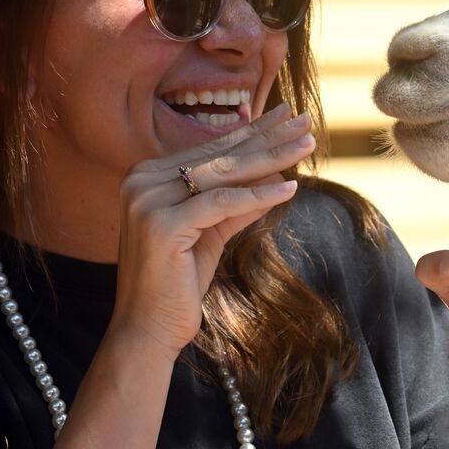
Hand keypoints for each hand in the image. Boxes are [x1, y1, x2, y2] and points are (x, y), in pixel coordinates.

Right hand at [112, 103, 314, 358]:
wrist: (147, 330)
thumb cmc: (178, 283)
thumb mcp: (212, 233)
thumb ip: (237, 203)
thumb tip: (277, 176)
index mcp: (147, 176)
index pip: (212, 148)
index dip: (253, 132)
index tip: (288, 117)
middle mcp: (141, 180)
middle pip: (220, 155)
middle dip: (267, 137)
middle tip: (305, 120)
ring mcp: (147, 200)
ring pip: (224, 173)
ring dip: (271, 157)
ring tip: (307, 144)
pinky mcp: (162, 225)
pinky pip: (222, 204)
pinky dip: (258, 196)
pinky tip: (290, 189)